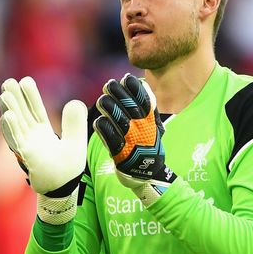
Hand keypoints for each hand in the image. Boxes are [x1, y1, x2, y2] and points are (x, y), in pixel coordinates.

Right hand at [0, 77, 86, 223]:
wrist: (63, 190)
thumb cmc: (67, 168)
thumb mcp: (76, 142)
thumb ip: (75, 124)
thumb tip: (75, 101)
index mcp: (43, 132)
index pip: (36, 110)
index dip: (30, 96)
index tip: (25, 80)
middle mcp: (32, 137)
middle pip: (22, 114)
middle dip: (15, 99)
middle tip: (8, 82)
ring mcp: (28, 147)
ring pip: (16, 126)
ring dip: (10, 110)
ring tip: (5, 95)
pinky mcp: (26, 157)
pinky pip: (17, 141)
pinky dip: (11, 129)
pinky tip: (7, 116)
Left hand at [93, 74, 175, 188]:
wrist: (148, 174)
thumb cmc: (148, 145)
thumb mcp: (154, 126)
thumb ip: (149, 107)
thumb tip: (142, 85)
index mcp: (151, 122)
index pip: (145, 101)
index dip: (135, 89)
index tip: (125, 79)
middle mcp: (143, 130)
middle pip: (130, 107)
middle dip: (119, 93)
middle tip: (108, 85)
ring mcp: (132, 142)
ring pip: (119, 120)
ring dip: (109, 107)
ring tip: (102, 100)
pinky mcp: (121, 154)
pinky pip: (110, 138)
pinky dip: (104, 127)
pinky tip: (98, 120)